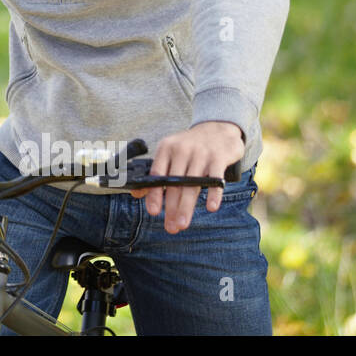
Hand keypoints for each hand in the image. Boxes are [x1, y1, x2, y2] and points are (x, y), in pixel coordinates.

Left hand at [130, 121, 244, 233]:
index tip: (153, 212)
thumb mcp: (170, 153)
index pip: (157, 175)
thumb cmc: (190, 146)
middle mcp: (182, 150)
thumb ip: (157, 173)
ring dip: (187, 207)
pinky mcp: (218, 157)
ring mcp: (201, 153)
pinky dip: (213, 194)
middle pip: (175, 184)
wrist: (218, 128)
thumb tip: (136, 194)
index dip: (154, 194)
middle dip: (172, 208)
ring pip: (192, 185)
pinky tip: (211, 207)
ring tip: (182, 224)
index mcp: (166, 149)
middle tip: (171, 227)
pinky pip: (215, 179)